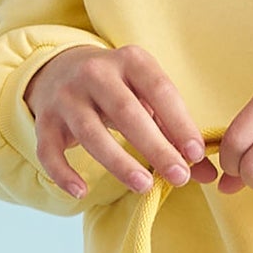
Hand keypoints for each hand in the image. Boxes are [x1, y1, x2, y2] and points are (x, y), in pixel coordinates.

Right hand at [22, 44, 217, 199]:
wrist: (60, 69)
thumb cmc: (119, 89)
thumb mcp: (147, 95)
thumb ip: (175, 131)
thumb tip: (208, 174)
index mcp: (130, 60)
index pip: (160, 90)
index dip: (179, 123)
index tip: (196, 154)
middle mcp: (95, 73)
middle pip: (126, 112)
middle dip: (155, 147)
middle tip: (179, 177)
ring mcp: (66, 96)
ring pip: (90, 133)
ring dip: (119, 162)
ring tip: (144, 186)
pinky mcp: (44, 120)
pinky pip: (50, 151)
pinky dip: (63, 173)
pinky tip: (81, 192)